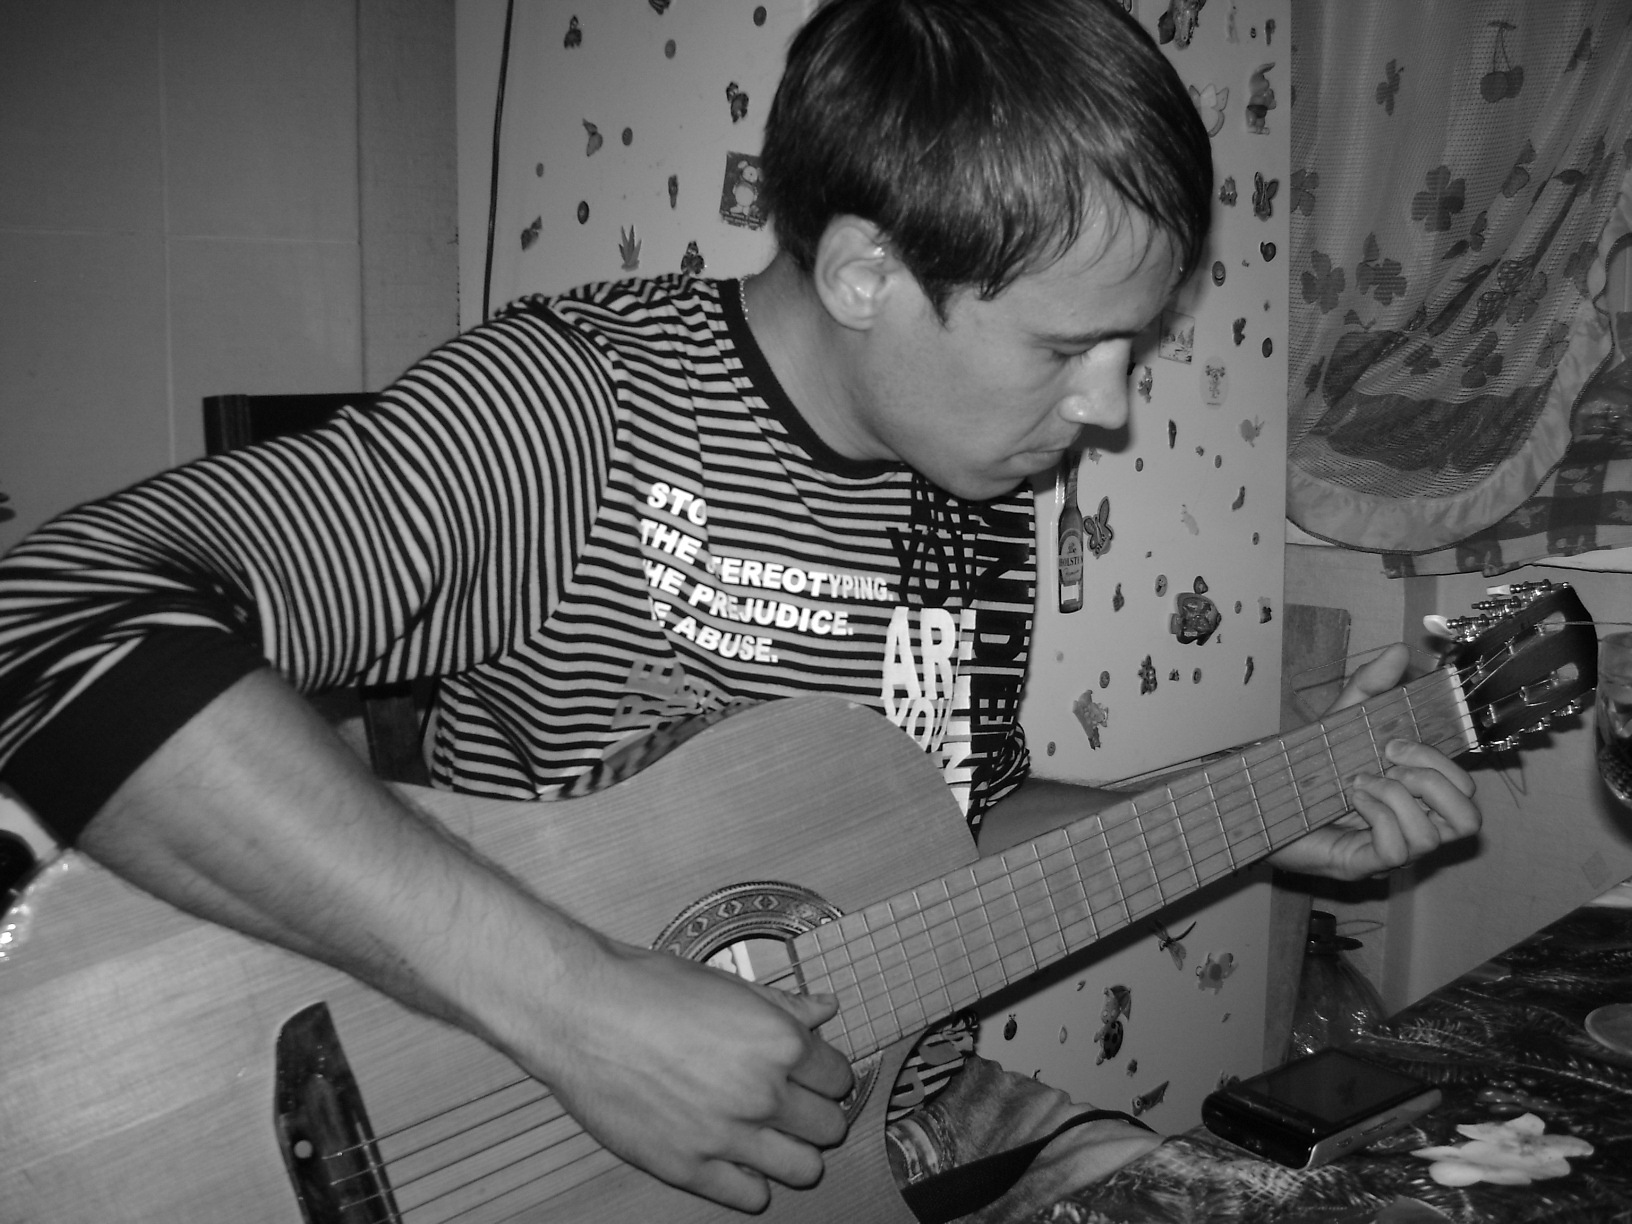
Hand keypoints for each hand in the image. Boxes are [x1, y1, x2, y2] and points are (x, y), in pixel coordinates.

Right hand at [519, 933, 853, 1211]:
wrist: (582, 1013)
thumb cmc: (647, 990)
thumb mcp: (728, 983)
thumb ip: (784, 1005)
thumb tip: (824, 1009)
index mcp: (779, 1042)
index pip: (838, 1075)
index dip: (825, 1073)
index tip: (812, 1075)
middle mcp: (762, 1093)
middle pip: (830, 1126)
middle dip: (816, 1114)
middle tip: (794, 1105)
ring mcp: (727, 1136)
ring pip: (804, 1169)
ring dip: (795, 1153)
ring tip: (772, 1136)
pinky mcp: (688, 1167)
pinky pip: (750, 1198)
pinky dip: (751, 1183)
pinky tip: (737, 1159)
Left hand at [1268, 644, 1479, 880]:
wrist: (1257, 804)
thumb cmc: (1307, 771)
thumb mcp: (1340, 721)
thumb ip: (1369, 687)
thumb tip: (1399, 650)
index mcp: (1414, 795)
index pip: (1464, 787)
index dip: (1441, 759)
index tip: (1394, 741)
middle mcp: (1412, 826)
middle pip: (1468, 817)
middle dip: (1431, 778)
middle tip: (1386, 760)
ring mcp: (1392, 850)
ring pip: (1435, 836)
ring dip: (1396, 796)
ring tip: (1358, 782)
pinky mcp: (1365, 864)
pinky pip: (1398, 849)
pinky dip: (1377, 815)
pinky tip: (1350, 799)